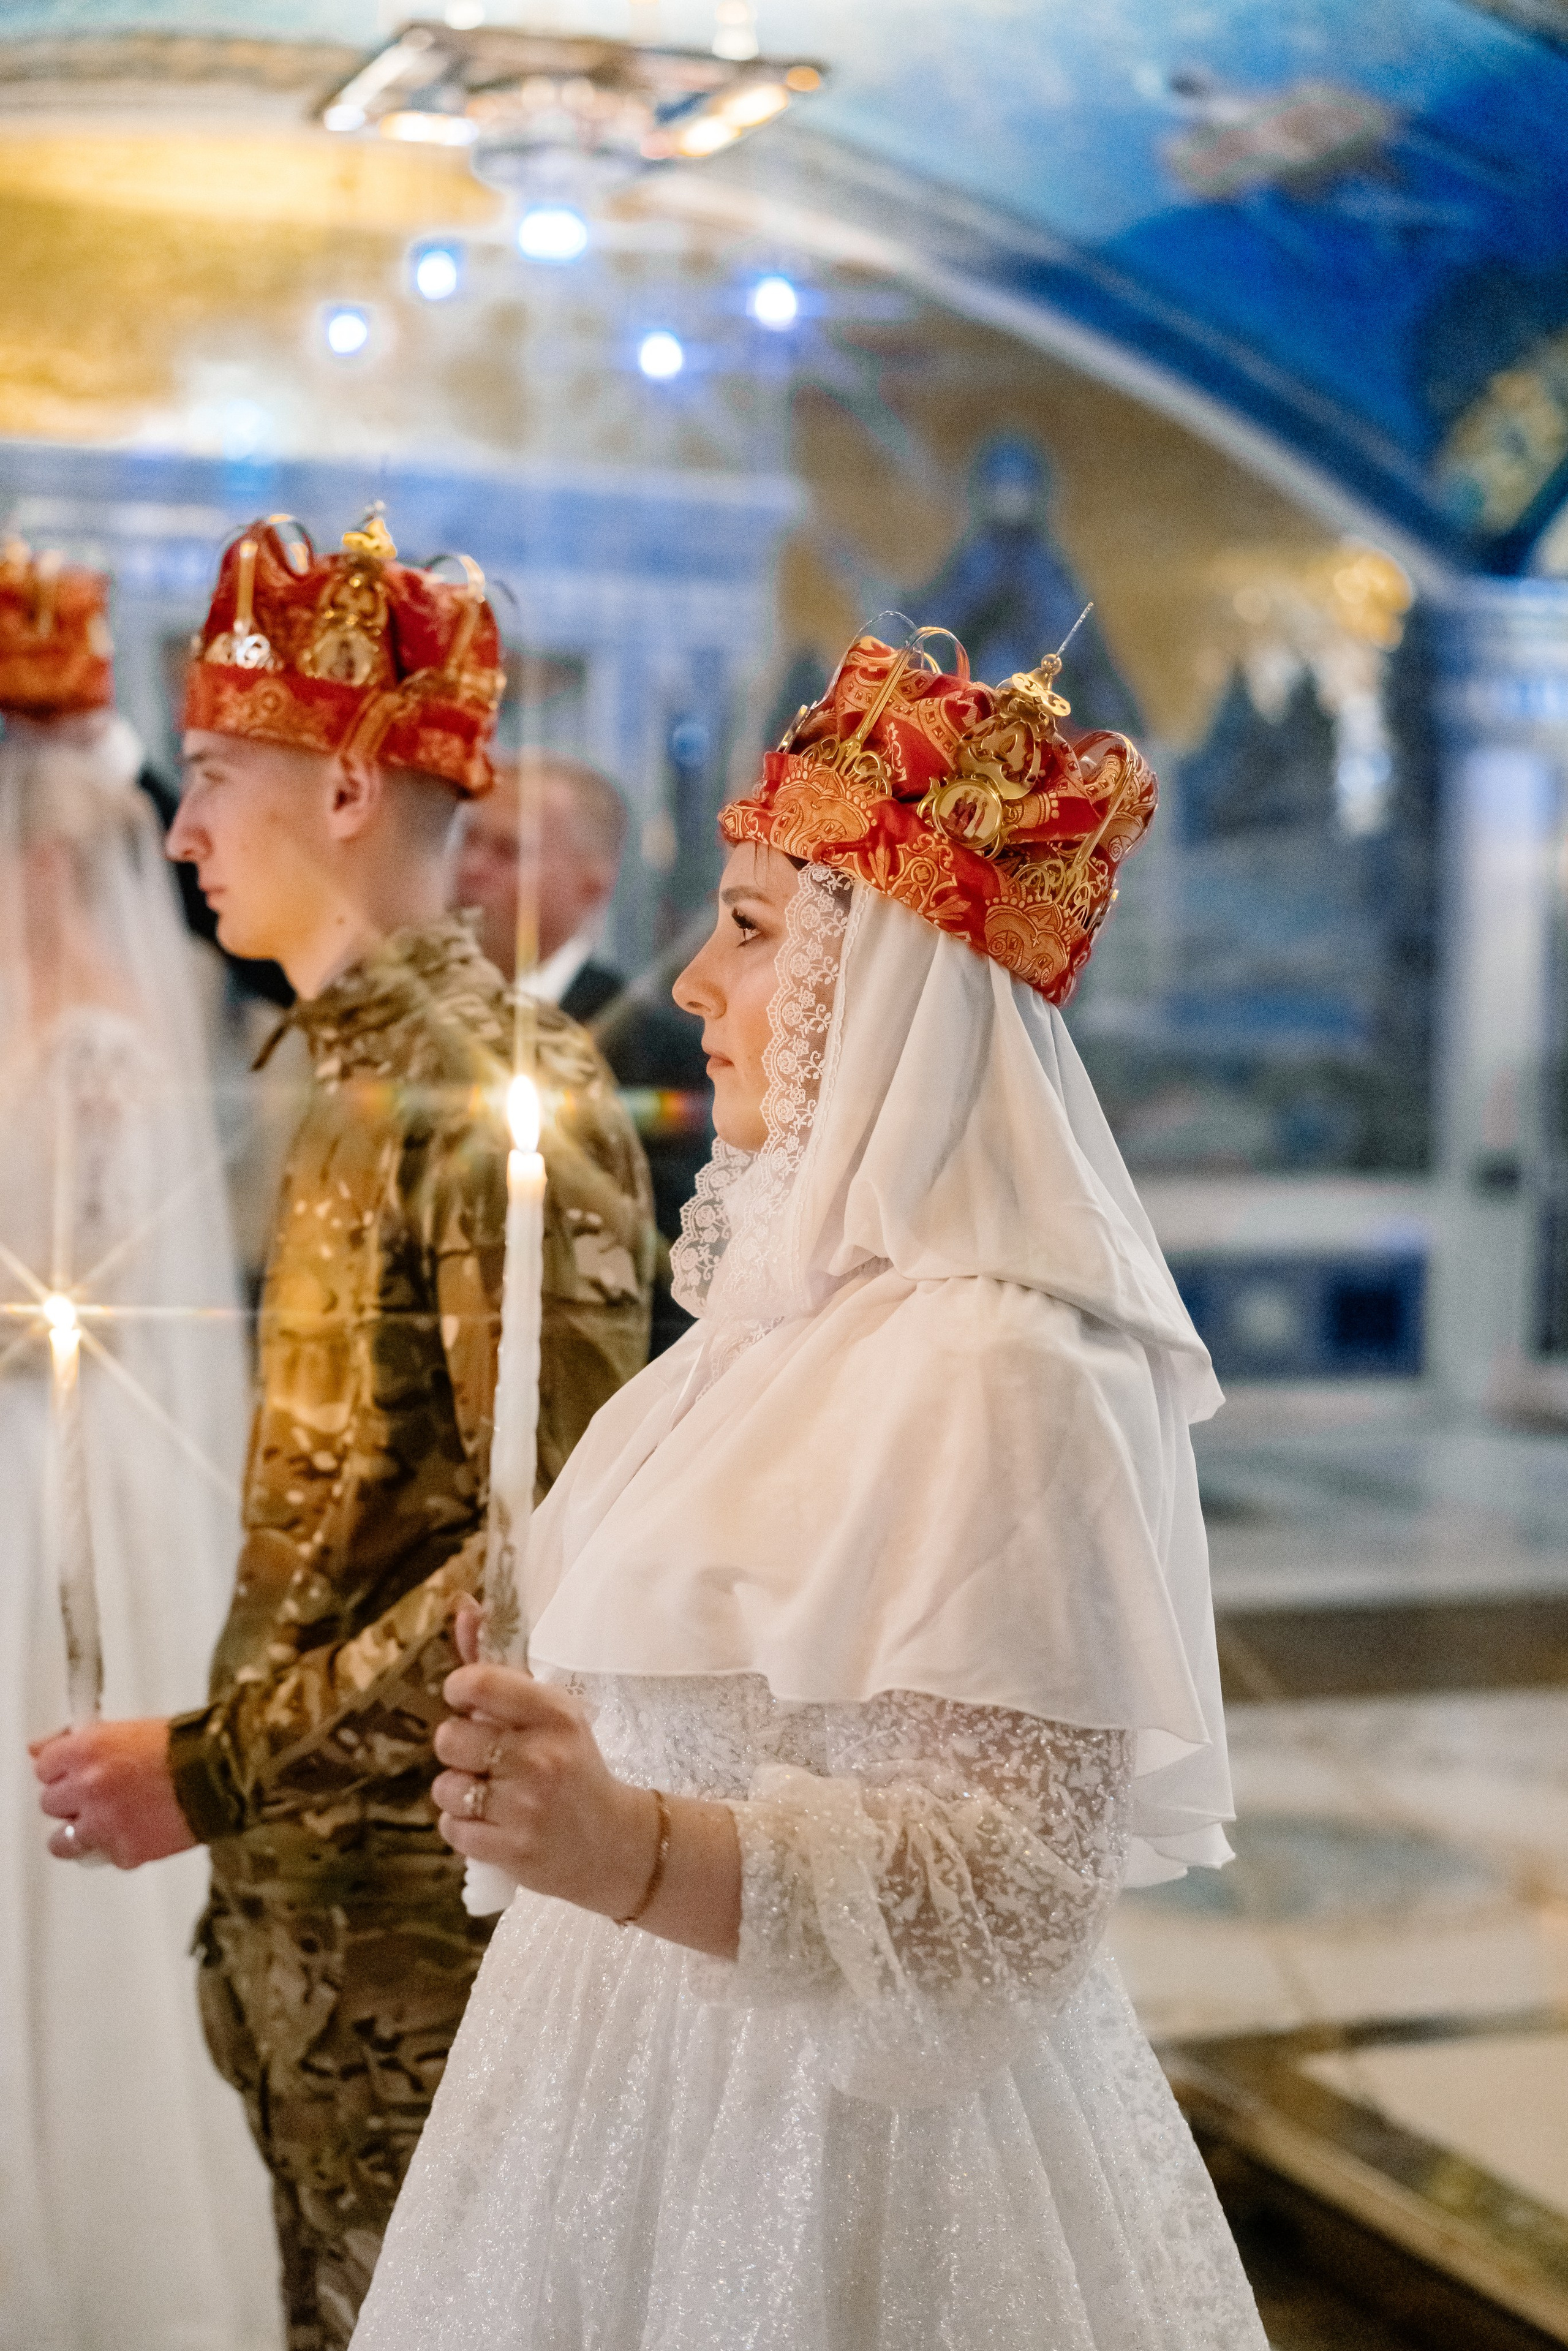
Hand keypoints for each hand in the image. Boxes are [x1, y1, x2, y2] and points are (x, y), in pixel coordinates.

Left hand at [30, 1718, 196, 1868]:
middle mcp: (89, 1786)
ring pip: (63, 1841)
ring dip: (81, 1833)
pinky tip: (140, 1830)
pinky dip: (120, 1849)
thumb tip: (43, 1749)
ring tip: (106, 1823)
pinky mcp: (125, 1851)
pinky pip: (107, 1857)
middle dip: (72, 1800)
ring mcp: (104, 1822)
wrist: (226, 1772)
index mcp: (88, 1749)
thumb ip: (83, 1743)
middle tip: (98, 1794)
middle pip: (51, 1803)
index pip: (44, 1766)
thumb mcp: (129, 1729)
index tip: (71, 1772)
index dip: (61, 1769)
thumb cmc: (189, 1745)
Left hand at [434, 1661, 659, 1922]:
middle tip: (486, 1756)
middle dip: (458, 1747)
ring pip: (446, 1787)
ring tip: (492, 1794)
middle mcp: (541, 1758)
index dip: (458, 1690)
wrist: (616, 1843)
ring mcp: (526, 1807)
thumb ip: (498, 1664)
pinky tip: (494, 1823)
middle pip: (450, 1738)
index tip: (467, 1701)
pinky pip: (452, 1829)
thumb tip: (461, 1606)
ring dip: (460, 1791)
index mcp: (555, 1714)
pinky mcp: (513, 1850)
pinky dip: (465, 1827)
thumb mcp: (551, 1711)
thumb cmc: (574, 1766)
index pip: (478, 1683)